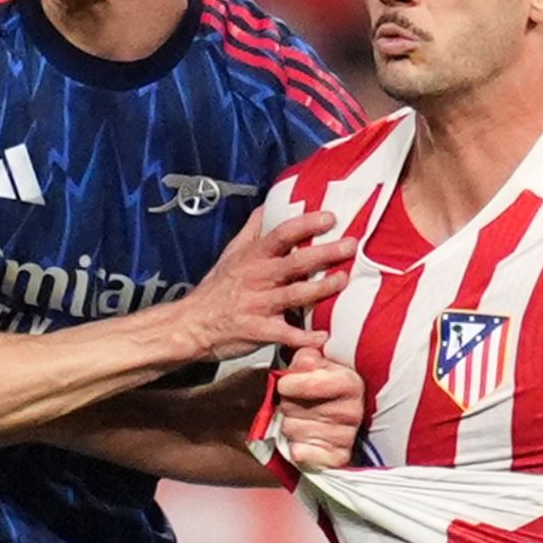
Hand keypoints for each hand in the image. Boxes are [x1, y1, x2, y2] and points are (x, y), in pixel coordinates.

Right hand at [179, 209, 355, 361]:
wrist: (192, 324)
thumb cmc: (217, 288)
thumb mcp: (231, 253)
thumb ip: (252, 230)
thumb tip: (268, 205)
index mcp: (253, 257)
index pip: (281, 234)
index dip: (306, 224)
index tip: (330, 218)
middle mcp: (258, 278)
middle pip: (295, 262)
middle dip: (324, 253)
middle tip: (350, 246)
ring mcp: (258, 304)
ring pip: (294, 295)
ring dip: (320, 289)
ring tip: (342, 282)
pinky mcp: (258, 331)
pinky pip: (285, 334)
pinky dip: (304, 337)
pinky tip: (324, 336)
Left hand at [274, 346, 363, 470]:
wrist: (328, 414)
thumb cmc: (319, 385)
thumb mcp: (312, 363)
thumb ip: (306, 356)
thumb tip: (304, 361)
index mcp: (350, 382)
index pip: (312, 384)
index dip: (291, 384)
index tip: (284, 384)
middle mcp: (353, 410)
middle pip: (294, 408)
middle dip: (287, 403)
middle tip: (296, 402)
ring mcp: (346, 436)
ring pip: (292, 429)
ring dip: (288, 424)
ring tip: (300, 418)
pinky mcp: (337, 458)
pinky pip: (303, 453)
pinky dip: (296, 447)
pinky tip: (301, 439)